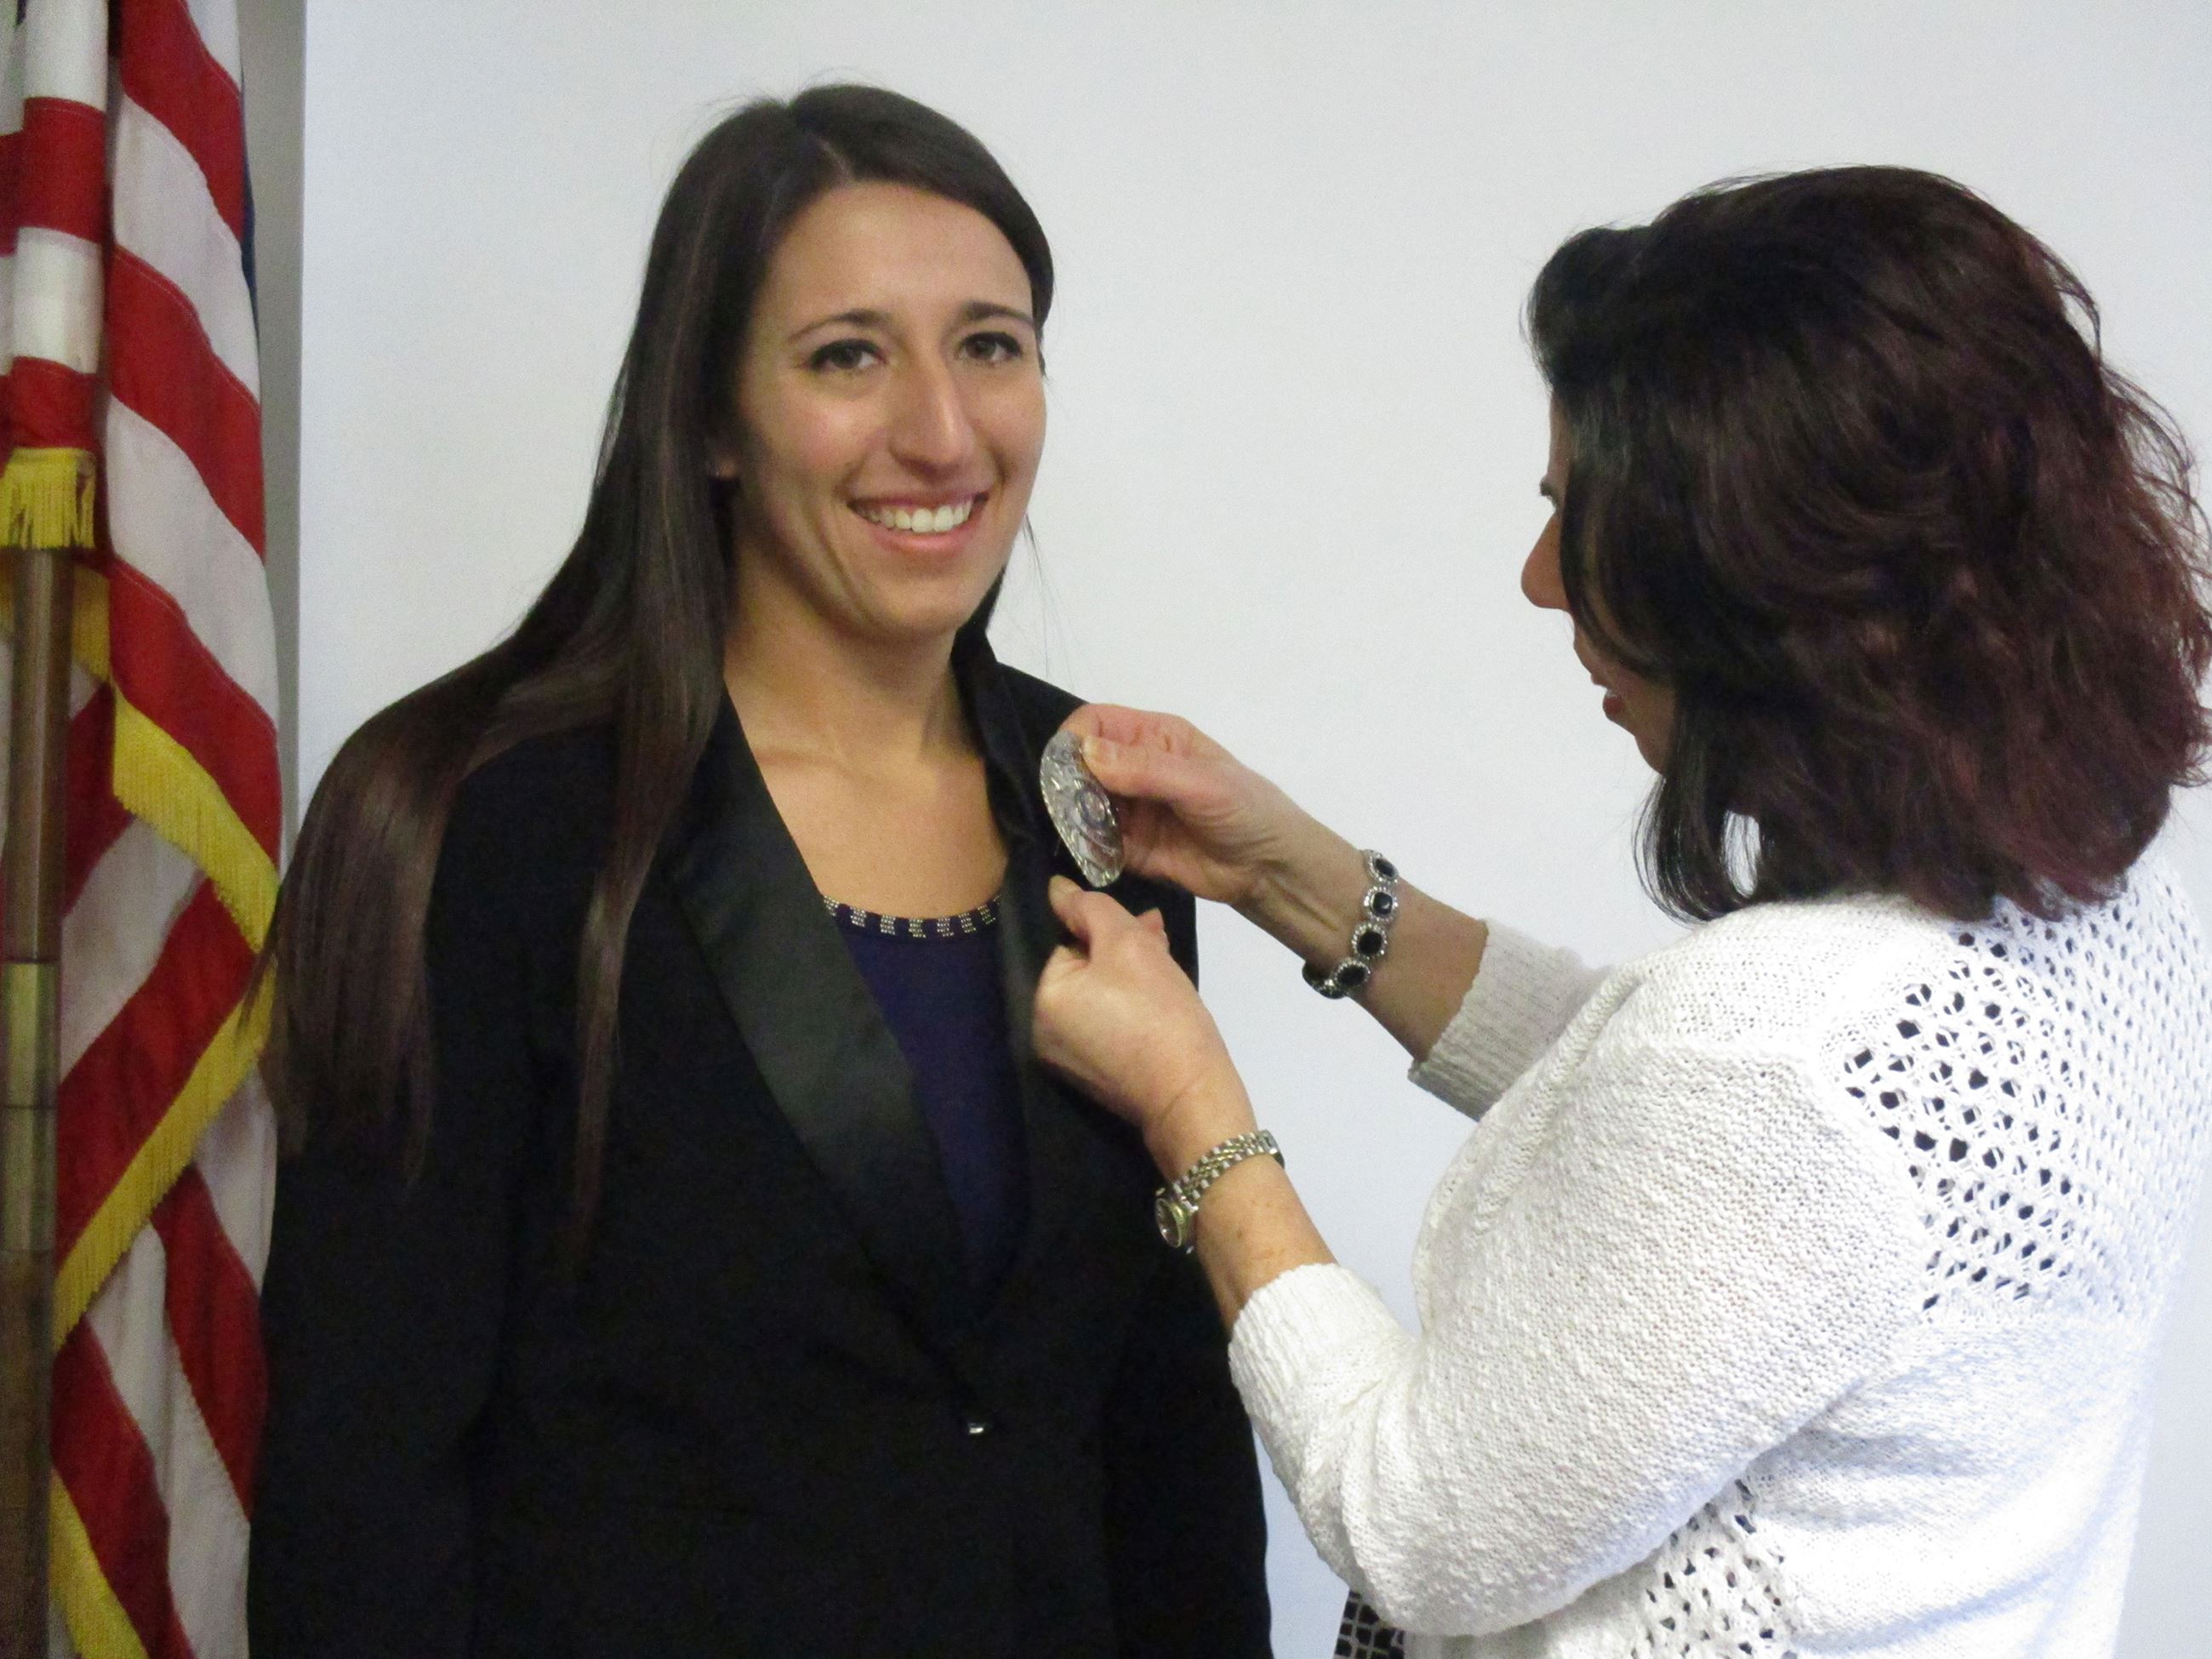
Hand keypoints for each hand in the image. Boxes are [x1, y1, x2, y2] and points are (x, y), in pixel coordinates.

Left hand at [1034, 876, 1257, 1174]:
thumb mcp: (1128, 944)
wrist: (1191, 1092)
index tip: (1144, 926)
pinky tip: (1163, 1000)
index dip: (1106, 929)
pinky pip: (1107, 1025)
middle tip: (1161, 940)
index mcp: (1039, 1001)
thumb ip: (1090, 909)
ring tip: (1168, 964)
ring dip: (1131, 974)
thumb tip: (1057, 888)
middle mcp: (1041, 1033)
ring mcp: (1068, 1059)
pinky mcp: (1096, 1076)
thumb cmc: (1159, 1012)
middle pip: (1082, 970)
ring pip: (1098, 995)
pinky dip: (1131, 1008)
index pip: (1067, 942)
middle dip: (1121, 950)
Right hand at [1060, 705, 1314, 914]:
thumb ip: (1145, 769)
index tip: (1065, 769)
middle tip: (1072, 809)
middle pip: (1079, 765)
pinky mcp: (1128, 847)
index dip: (1074, 740)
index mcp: (1154, 737)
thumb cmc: (1245, 810)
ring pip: (1080, 805)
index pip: (1096, 723)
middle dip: (1068, 784)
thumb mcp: (1201, 783)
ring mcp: (1129, 809)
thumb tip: (1085, 752)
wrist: (1270, 867)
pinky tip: (1094, 854)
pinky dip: (1087, 848)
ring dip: (1074, 818)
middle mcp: (1134, 768)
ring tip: (1083, 833)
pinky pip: (1094, 844)